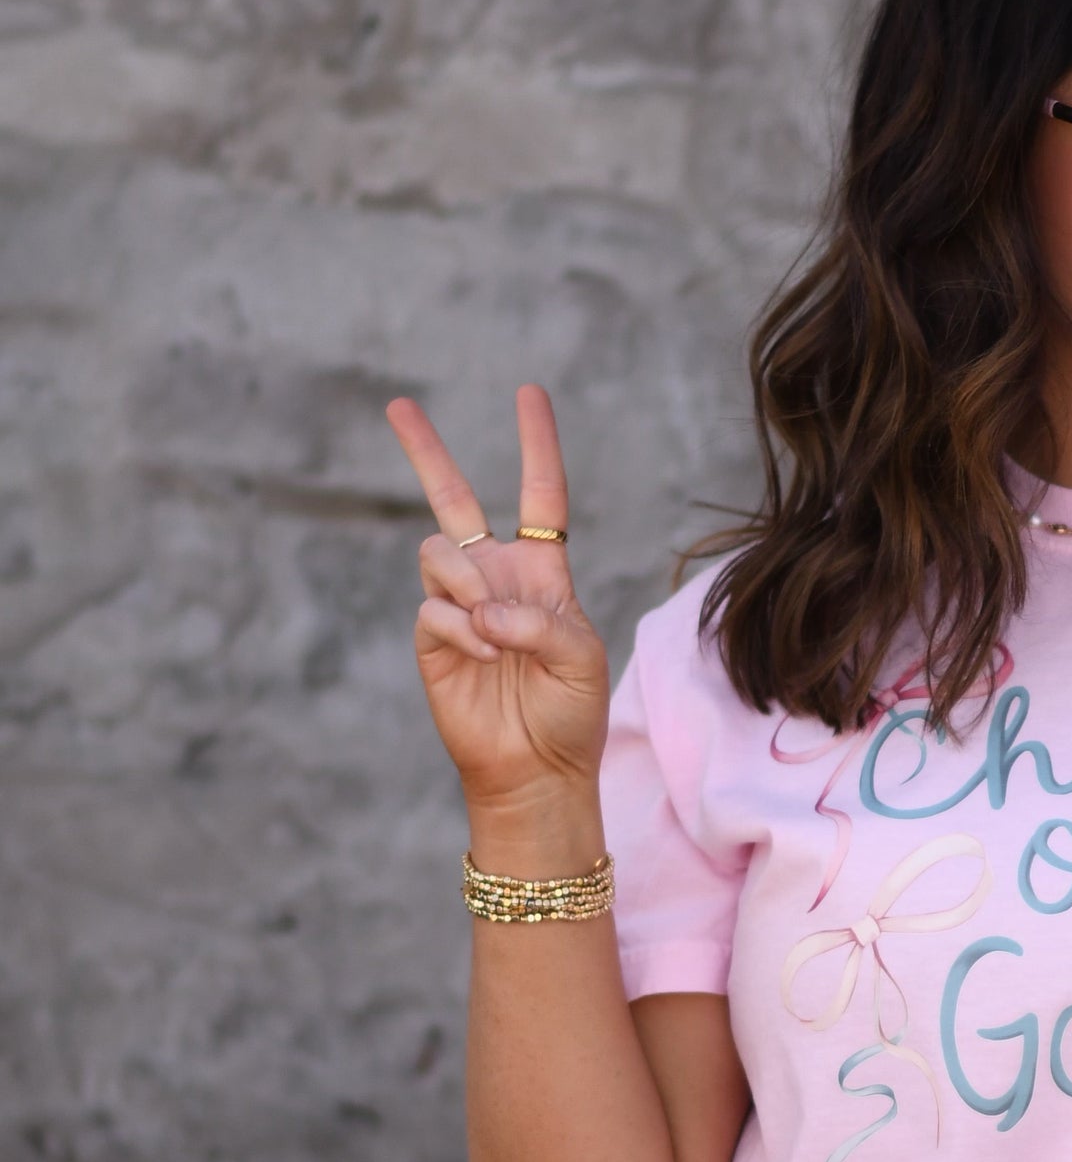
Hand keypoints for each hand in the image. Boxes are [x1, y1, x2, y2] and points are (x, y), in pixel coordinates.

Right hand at [388, 384, 608, 819]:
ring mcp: (457, 604)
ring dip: (468, 584)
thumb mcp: (583, 658)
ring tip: (492, 632)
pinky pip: (433, 606)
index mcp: (541, 571)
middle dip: (425, 450)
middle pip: (454, 497)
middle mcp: (494, 577)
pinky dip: (461, 629)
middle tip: (398, 404)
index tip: (529, 394)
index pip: (540, 495)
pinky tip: (482, 657)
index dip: (536, 444)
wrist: (534, 768)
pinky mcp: (431, 637)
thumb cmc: (569, 712)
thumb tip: (484, 608)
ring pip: (439, 550)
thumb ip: (543, 621)